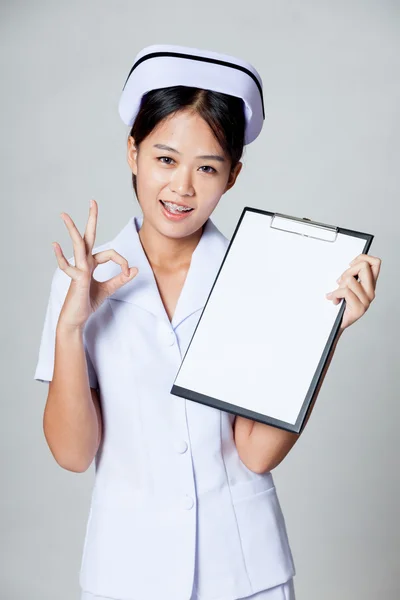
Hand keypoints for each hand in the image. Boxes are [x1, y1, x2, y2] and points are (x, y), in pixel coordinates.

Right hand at [52, 199, 137, 329]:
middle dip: (91, 219)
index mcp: (91, 264)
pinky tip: (55, 245)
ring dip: (72, 229)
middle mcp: (84, 262)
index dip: (122, 262)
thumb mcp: (109, 289)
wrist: (77, 318)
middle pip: (88, 236)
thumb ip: (120, 279)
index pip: (111, 253)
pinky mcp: (76, 279)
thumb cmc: (88, 302)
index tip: (128, 272)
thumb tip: (134, 269)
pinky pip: (69, 266)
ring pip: (78, 245)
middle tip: (92, 201)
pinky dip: (61, 257)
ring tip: (64, 215)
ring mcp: (78, 269)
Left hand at [325, 254, 380, 331]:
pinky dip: (335, 294)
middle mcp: (371, 291)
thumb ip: (350, 276)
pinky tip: (333, 300)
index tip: (351, 264)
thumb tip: (350, 266)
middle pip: (363, 266)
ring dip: (339, 286)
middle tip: (340, 281)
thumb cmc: (341, 305)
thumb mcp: (346, 286)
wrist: (337, 324)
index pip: (375, 263)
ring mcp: (366, 300)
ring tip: (336, 294)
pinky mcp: (359, 308)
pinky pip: (345, 292)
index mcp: (370, 284)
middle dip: (348, 270)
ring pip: (350, 279)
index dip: (362, 258)